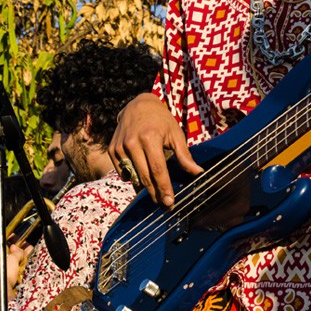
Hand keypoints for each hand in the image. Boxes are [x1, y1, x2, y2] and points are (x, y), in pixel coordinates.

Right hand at [109, 92, 202, 207]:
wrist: (138, 105)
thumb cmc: (161, 120)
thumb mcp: (175, 134)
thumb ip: (185, 155)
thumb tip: (198, 173)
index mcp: (150, 138)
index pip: (158, 170)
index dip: (164, 188)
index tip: (170, 203)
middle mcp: (132, 143)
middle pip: (144, 177)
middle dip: (155, 193)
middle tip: (165, 205)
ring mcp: (120, 147)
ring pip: (133, 176)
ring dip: (144, 187)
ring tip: (156, 193)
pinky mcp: (112, 149)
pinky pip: (122, 172)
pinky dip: (132, 177)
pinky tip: (141, 176)